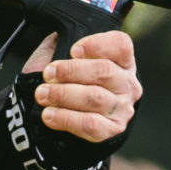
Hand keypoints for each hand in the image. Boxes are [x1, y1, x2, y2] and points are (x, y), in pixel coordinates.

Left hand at [22, 31, 141, 142]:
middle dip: (71, 71)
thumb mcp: (63, 53)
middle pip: (104, 71)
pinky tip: (49, 114)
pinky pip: (90, 124)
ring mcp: (122, 108)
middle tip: (48, 73)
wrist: (65, 111)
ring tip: (42, 94)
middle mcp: (127, 83)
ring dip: (63, 95)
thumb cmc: (66, 78)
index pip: (120, 45)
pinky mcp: (112, 130)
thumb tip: (59, 39)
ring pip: (94, 98)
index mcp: (121, 59)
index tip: (73, 50)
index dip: (97, 45)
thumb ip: (65, 42)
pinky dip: (66, 118)